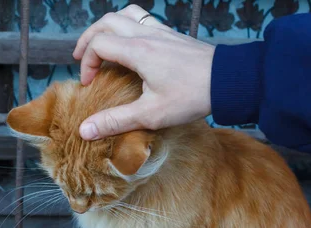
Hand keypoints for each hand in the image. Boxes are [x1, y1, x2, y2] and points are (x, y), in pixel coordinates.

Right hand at [73, 5, 214, 139]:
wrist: (230, 81)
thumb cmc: (192, 96)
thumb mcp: (150, 114)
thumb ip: (115, 121)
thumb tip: (85, 130)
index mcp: (138, 51)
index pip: (99, 44)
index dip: (87, 63)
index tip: (90, 84)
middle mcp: (147, 35)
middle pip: (106, 22)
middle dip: (88, 38)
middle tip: (80, 58)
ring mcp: (161, 32)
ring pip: (125, 14)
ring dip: (107, 26)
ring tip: (100, 44)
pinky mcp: (172, 35)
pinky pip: (143, 19)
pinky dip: (127, 26)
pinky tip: (130, 44)